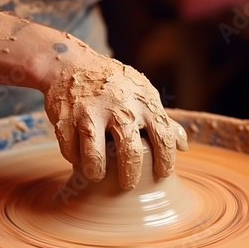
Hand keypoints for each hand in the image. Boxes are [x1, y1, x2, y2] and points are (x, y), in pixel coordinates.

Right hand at [42, 38, 187, 189]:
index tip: (162, 173)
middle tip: (128, 184)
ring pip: (94, 155)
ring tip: (97, 174)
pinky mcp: (65, 118)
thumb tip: (183, 146)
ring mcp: (90, 112)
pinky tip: (79, 158)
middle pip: (129, 152)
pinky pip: (71, 150)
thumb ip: (163, 120)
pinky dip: (75, 158)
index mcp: (143, 101)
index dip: (166, 160)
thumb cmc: (114, 84)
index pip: (163, 137)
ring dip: (96, 171)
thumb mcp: (142, 94)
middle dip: (130, 174)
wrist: (70, 63)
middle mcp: (119, 106)